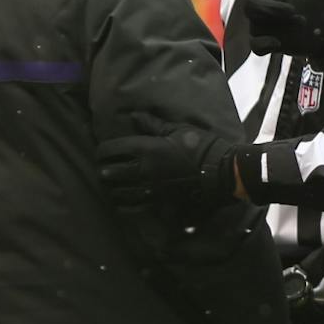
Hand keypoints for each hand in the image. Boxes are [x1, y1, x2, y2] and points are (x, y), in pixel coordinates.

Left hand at [97, 127, 240, 227]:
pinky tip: (125, 201)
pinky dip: (124, 205)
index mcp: (145, 149)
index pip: (109, 150)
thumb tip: (133, 116)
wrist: (222, 173)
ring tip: (113, 185)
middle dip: (104, 169)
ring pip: (116, 192)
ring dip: (112, 188)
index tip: (103, 151)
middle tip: (106, 168)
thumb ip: (153, 124)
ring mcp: (149, 190)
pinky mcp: (158, 204)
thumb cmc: (203, 147)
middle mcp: (142, 170)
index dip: (101, 151)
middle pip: (108, 173)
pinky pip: (131, 208)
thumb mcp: (179, 130)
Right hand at [200, 0, 323, 68]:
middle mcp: (262, 3)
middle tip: (296, 12)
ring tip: (299, 23)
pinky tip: (280, 44)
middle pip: (250, 7)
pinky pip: (256, 46)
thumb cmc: (322, 1)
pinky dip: (266, 45)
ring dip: (276, 25)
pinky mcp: (267, 42)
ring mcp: (263, 24)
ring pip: (254, 25)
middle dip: (271, 9)